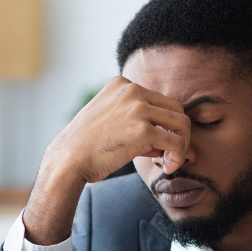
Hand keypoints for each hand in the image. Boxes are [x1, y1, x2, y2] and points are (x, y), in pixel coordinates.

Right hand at [23, 76, 191, 244]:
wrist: (69, 159)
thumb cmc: (87, 146)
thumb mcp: (109, 118)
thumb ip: (135, 120)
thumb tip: (165, 138)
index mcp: (122, 84)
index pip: (159, 100)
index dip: (163, 124)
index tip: (156, 144)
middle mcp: (132, 90)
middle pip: (176, 108)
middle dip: (177, 133)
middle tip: (168, 154)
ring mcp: (138, 108)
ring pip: (182, 123)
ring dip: (181, 145)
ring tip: (170, 161)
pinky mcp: (143, 130)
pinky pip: (177, 142)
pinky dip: (179, 156)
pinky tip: (168, 167)